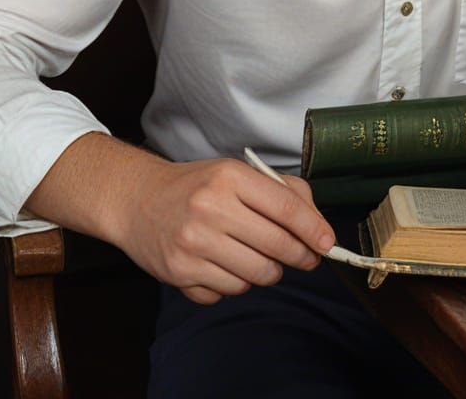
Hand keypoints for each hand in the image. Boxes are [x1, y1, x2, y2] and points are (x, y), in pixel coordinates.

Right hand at [111, 157, 335, 304]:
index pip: (285, 207)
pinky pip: (228, 292)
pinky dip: (236, 283)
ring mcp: (193, 244)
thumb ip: (279, 191)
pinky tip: (224, 264)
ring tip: (258, 257)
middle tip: (306, 257)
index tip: (328, 242)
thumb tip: (315, 222)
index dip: (313, 228)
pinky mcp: (179, 273)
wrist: (137, 200)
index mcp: (229, 178)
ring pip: (257, 274)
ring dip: (268, 271)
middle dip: (301, 256)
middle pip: (277, 245)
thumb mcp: (236, 173)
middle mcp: (210, 210)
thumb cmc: (196, 186)